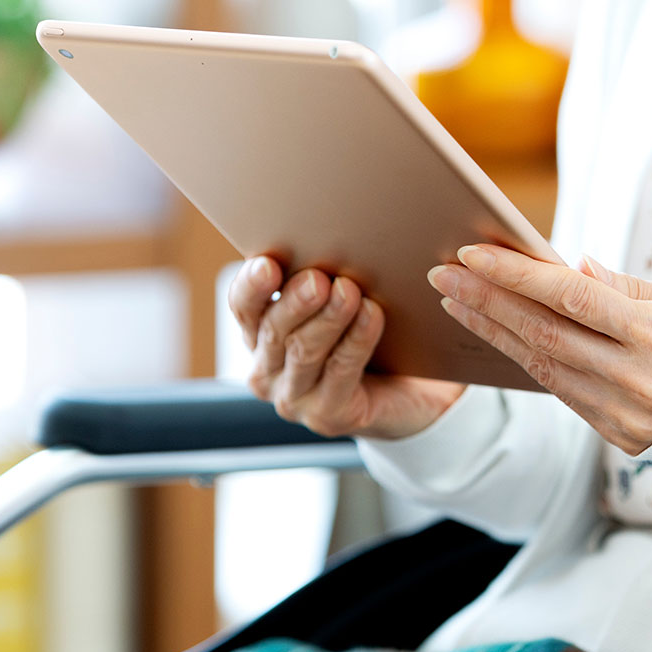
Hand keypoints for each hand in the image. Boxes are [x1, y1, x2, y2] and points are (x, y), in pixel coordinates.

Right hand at [228, 255, 465, 438]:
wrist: (407, 391)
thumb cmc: (366, 336)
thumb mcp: (335, 302)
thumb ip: (321, 278)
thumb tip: (325, 235)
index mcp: (259, 335)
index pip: (243, 307)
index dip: (252, 286)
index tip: (268, 264)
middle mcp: (267, 371)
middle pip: (273, 331)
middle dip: (295, 301)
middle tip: (318, 278)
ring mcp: (294, 398)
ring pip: (304, 352)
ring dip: (328, 319)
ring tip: (349, 291)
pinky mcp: (327, 416)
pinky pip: (340, 372)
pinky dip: (356, 340)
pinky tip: (371, 315)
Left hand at [427, 245, 651, 454]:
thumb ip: (622, 286)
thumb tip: (565, 268)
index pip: (571, 297)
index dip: (516, 274)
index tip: (471, 252)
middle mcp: (639, 380)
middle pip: (544, 333)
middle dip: (485, 300)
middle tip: (442, 273)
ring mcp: (627, 415)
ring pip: (542, 366)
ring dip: (491, 331)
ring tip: (454, 301)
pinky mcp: (619, 438)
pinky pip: (560, 392)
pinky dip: (523, 361)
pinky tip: (494, 335)